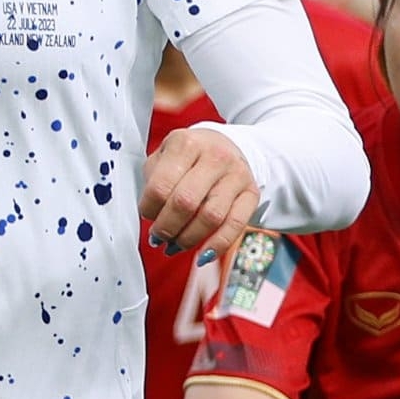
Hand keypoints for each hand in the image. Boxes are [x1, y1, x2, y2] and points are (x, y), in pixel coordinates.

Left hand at [140, 124, 259, 263]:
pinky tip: (203, 254)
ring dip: (188, 238)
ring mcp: (236, 174)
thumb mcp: (164, 156)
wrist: (224, 146)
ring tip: (176, 244)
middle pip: (185, 202)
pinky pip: (235, 225)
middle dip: (167, 227)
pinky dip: (218, 245)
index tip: (147, 215)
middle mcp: (214, 156)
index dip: (149, 209)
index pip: (161, 186)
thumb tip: (152, 217)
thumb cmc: (189, 156)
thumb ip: (153, 181)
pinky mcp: (252, 192)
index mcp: (186, 143)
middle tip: (159, 236)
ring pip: (211, 217)